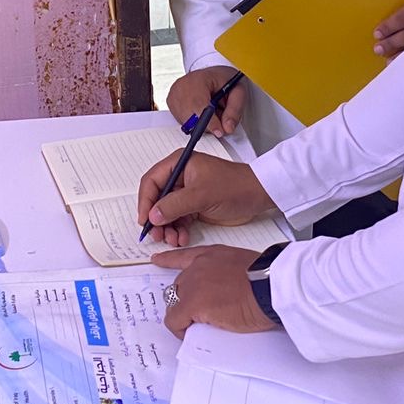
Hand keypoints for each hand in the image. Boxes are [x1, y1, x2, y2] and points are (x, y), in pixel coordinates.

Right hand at [137, 149, 274, 247]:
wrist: (258, 196)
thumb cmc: (235, 186)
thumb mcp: (202, 195)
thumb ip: (175, 205)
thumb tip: (153, 215)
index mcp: (179, 163)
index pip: (152, 181)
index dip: (145, 201)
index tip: (144, 220)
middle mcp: (180, 176)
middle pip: (157, 199)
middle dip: (156, 218)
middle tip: (157, 235)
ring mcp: (187, 192)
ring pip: (167, 212)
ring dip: (167, 227)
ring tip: (173, 240)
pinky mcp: (195, 205)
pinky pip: (179, 219)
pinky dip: (178, 230)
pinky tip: (182, 238)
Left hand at [153, 246, 275, 337]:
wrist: (271, 286)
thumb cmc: (268, 279)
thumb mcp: (245, 267)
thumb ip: (229, 274)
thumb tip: (227, 292)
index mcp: (212, 255)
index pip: (184, 255)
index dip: (168, 260)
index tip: (155, 260)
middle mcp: (198, 266)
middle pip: (178, 285)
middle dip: (184, 300)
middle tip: (198, 316)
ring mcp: (193, 284)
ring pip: (175, 303)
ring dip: (184, 315)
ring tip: (198, 327)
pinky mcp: (192, 304)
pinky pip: (176, 321)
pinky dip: (181, 330)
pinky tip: (191, 335)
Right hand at [166, 64, 244, 137]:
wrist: (213, 74)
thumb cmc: (224, 81)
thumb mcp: (238, 92)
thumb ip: (234, 110)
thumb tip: (227, 128)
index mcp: (198, 78)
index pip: (199, 104)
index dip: (209, 122)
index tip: (219, 131)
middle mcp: (182, 85)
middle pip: (190, 116)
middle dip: (207, 125)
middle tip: (219, 120)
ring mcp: (174, 93)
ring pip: (186, 122)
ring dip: (200, 123)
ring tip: (210, 110)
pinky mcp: (171, 102)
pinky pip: (182, 121)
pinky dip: (193, 122)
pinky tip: (200, 111)